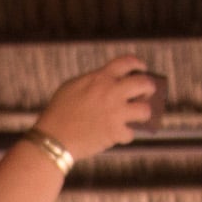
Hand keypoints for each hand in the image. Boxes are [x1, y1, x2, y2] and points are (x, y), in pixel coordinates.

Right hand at [33, 55, 156, 162]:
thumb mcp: (72, 87)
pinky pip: (131, 133)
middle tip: (147, 93)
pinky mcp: (115, 133)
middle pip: (144, 83)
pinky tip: (118, 135)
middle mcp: (111, 92)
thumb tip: (114, 84)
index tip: (142, 69)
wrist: (52, 138)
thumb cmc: (58, 112)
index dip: (138, 64)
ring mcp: (116, 113)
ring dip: (144, 113)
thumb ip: (93, 81)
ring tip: (138, 117)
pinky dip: (125, 135)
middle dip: (150, 88)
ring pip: (146, 110)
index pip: (127, 62)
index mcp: (100, 77)